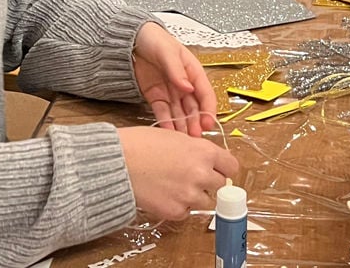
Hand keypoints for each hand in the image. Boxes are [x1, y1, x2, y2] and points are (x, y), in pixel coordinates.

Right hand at [117, 126, 238, 220]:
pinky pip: (187, 212)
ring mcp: (190, 195)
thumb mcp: (175, 137)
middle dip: (209, 182)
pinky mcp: (177, 211)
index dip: (223, 168)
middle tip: (192, 177)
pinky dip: (179, 206)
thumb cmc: (140, 144)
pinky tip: (165, 194)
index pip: (232, 166)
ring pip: (206, 201)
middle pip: (221, 185)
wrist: (118, 162)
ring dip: (195, 195)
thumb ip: (195, 150)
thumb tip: (205, 160)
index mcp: (204, 152)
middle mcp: (202, 174)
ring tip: (175, 185)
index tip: (218, 170)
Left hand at [132, 22, 218, 137]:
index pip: (205, 93)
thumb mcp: (168, 52)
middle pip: (194, 107)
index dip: (209, 109)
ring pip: (180, 113)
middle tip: (196, 137)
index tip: (209, 123)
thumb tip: (188, 87)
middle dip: (196, 122)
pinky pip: (163, 112)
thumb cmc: (155, 39)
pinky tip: (169, 133)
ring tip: (184, 140)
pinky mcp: (156, 97)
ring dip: (183, 126)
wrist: (132, 39)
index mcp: (193, 72)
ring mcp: (170, 92)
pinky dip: (166, 122)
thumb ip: (177, 70)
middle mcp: (184, 84)